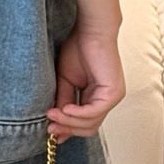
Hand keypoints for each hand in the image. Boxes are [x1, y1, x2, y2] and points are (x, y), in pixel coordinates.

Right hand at [48, 22, 124, 140]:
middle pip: (88, 127)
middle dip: (67, 129)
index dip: (67, 129)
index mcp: (97, 97)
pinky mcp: (113, 93)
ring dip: (69, 122)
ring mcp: (113, 98)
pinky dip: (77, 114)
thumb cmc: (79, 48)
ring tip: (51, 115)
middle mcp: (107, 100)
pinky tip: (63, 109)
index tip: (51, 132)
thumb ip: (63, 100)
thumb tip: (54, 120)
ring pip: (91, 123)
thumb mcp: (65, 80)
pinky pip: (93, 112)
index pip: (85, 122)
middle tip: (49, 128)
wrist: (90, 30)